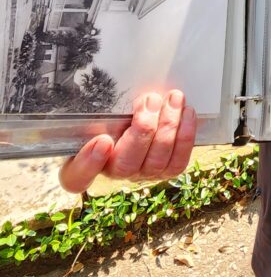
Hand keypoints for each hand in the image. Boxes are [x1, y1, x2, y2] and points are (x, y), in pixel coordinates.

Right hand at [58, 90, 196, 193]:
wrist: (133, 117)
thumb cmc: (108, 115)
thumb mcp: (90, 113)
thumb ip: (89, 113)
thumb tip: (99, 121)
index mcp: (83, 164)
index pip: (76, 176)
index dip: (88, 163)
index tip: (102, 140)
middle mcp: (112, 173)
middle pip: (126, 164)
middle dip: (143, 129)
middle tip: (150, 100)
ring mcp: (141, 173)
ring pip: (156, 161)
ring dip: (168, 127)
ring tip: (173, 99)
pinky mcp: (165, 170)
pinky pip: (178, 161)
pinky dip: (185, 136)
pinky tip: (187, 113)